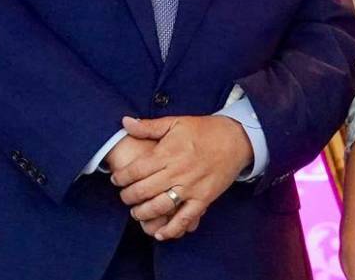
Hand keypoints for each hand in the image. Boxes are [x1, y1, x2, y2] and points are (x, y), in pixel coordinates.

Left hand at [111, 115, 252, 240]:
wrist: (237, 138)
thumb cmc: (205, 129)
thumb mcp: (177, 122)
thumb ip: (149, 126)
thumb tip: (125, 122)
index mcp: (168, 152)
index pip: (136, 170)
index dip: (121, 177)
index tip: (117, 179)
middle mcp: (178, 171)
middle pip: (143, 190)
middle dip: (128, 197)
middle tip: (125, 197)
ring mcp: (191, 187)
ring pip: (160, 207)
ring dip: (143, 213)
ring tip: (137, 212)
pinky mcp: (204, 198)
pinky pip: (185, 218)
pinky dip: (171, 229)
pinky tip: (159, 233)